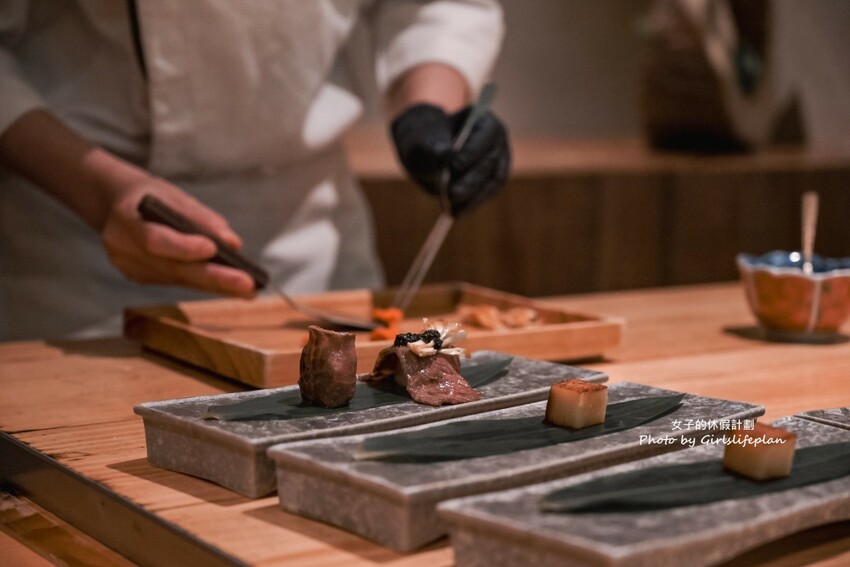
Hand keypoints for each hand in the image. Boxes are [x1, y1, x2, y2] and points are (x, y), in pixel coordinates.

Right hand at [100, 176, 255, 297]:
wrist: (117, 204)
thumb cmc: (151, 195)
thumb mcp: (174, 195)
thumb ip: (202, 218)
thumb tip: (233, 243)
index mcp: (126, 219)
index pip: (155, 239)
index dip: (184, 247)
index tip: (214, 249)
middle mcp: (122, 249)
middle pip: (173, 268)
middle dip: (214, 278)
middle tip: (247, 285)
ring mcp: (129, 268)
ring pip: (179, 279)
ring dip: (215, 285)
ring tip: (248, 290)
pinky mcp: (139, 278)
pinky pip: (176, 281)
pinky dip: (203, 283)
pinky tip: (229, 287)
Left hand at [391, 103, 509, 215]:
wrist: (425, 149)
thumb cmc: (423, 139)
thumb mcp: (419, 139)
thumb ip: (430, 145)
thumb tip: (445, 153)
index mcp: (482, 119)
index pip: (487, 134)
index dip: (473, 150)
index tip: (454, 165)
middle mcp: (495, 139)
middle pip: (491, 161)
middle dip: (472, 180)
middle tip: (452, 194)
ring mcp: (497, 160)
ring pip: (493, 181)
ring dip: (474, 197)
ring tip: (453, 210)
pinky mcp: (492, 179)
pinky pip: (488, 193)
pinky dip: (473, 203)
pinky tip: (457, 212)